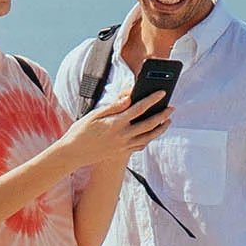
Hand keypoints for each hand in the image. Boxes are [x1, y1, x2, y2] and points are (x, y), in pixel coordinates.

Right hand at [56, 90, 170, 167]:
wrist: (73, 153)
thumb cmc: (81, 130)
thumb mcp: (94, 114)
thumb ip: (113, 106)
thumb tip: (129, 97)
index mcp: (115, 123)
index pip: (139, 108)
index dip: (152, 99)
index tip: (162, 92)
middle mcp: (122, 135)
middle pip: (149, 124)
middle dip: (162, 115)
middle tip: (172, 107)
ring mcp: (123, 145)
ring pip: (148, 137)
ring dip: (161, 128)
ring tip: (168, 120)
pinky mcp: (122, 152)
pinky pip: (141, 145)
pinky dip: (149, 138)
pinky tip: (153, 132)